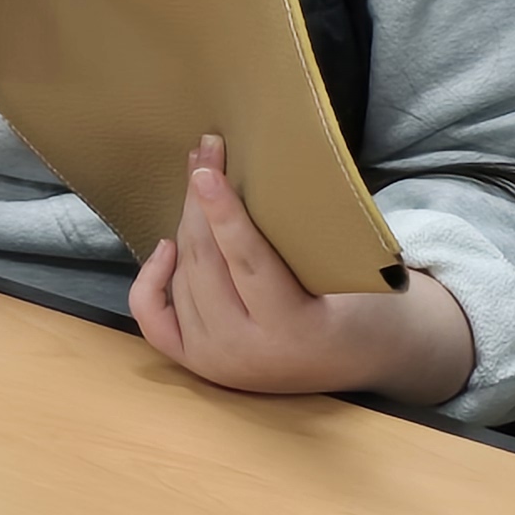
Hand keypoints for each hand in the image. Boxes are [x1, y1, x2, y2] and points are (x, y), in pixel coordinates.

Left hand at [131, 136, 475, 402]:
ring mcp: (214, 360)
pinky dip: (151, 278)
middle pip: (206, 263)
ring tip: (198, 184)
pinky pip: (152, 315)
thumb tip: (251, 176)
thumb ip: (301, 241)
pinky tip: (166, 245)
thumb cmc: (362, 305)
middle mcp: (244, 351)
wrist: (359, 359)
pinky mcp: (195, 362)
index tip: (207, 172)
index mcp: (293, 330)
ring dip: (187, 227)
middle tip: (205, 152)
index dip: (223, 214)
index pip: (247, 263)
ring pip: (183, 277)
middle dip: (200, 203)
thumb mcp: (351, 275)